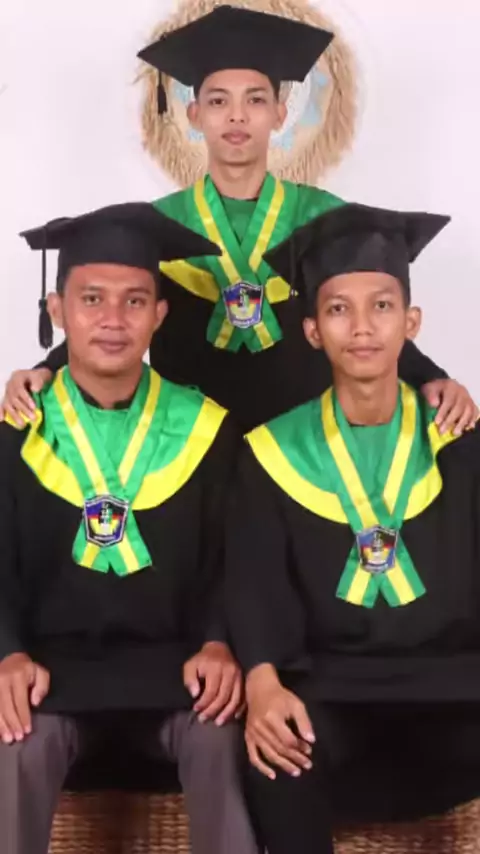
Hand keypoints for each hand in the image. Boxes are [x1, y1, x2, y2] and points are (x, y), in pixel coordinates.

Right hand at [0, 368, 51, 426]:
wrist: (36, 377)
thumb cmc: (39, 377)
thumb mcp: (42, 375)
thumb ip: (38, 381)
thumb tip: (35, 389)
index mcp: (17, 377)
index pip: (19, 389)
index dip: (26, 399)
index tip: (34, 407)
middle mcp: (10, 384)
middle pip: (14, 398)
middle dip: (23, 409)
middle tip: (33, 418)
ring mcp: (7, 392)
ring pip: (8, 404)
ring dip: (15, 415)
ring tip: (22, 425)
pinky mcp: (7, 398)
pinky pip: (2, 405)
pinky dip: (1, 412)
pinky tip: (1, 419)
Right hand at [0, 653, 49, 743]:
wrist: (11, 659)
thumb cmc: (27, 670)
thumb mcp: (40, 672)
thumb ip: (42, 686)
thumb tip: (35, 703)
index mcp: (17, 675)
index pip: (20, 700)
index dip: (23, 717)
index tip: (27, 730)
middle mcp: (2, 680)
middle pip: (6, 707)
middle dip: (13, 724)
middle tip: (18, 738)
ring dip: (2, 726)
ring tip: (8, 739)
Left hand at [183, 642, 243, 725]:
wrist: (219, 648)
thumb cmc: (203, 659)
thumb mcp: (191, 665)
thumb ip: (190, 679)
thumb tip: (195, 695)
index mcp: (216, 668)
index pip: (211, 691)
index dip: (203, 703)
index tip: (196, 710)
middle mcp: (230, 672)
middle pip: (223, 697)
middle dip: (213, 710)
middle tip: (203, 719)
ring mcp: (239, 676)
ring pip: (235, 699)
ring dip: (227, 713)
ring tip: (218, 722)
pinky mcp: (243, 680)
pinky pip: (244, 697)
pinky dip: (239, 708)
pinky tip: (233, 716)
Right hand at [245, 664, 314, 779]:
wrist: (259, 689)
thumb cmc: (280, 696)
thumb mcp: (296, 704)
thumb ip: (304, 722)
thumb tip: (311, 741)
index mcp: (272, 717)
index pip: (288, 740)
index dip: (300, 748)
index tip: (309, 751)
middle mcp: (261, 727)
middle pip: (279, 749)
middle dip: (295, 759)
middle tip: (307, 765)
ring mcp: (252, 733)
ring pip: (269, 754)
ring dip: (283, 765)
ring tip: (296, 771)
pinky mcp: (248, 737)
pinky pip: (253, 756)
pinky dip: (262, 767)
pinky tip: (272, 775)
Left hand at [421, 379, 477, 436]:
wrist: (442, 386)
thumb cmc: (435, 390)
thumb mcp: (428, 389)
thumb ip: (430, 395)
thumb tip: (434, 404)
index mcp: (450, 386)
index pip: (448, 400)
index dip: (443, 412)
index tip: (437, 422)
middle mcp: (461, 391)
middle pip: (459, 407)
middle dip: (450, 421)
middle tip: (442, 431)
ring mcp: (468, 397)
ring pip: (468, 411)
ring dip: (462, 423)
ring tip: (455, 433)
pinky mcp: (471, 403)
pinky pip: (475, 411)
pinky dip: (472, 420)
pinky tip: (468, 427)